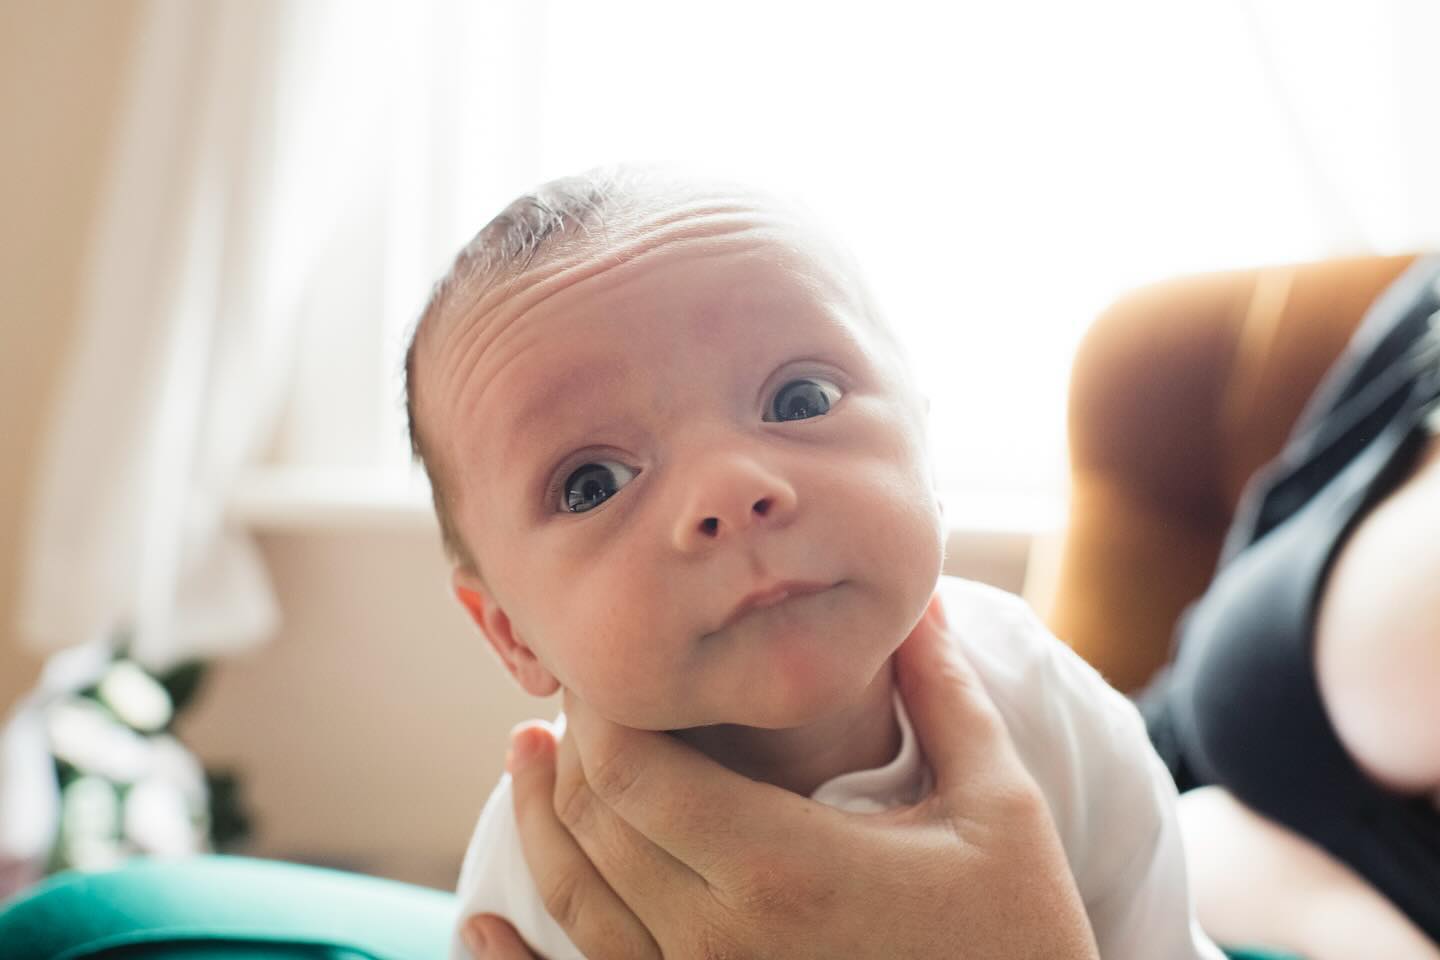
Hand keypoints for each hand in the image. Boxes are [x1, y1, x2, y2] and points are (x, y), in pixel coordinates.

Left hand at [465, 594, 1098, 959]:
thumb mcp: (999, 809)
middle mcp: (718, 940)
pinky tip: (479, 931)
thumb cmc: (1022, 941)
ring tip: (524, 760)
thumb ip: (943, 697)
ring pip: (574, 900)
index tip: (605, 661)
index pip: (631, 768)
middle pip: (592, 821)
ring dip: (535, 823)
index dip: (598, 706)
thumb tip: (915, 601)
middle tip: (574, 692)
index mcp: (782, 869)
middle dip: (568, 746)